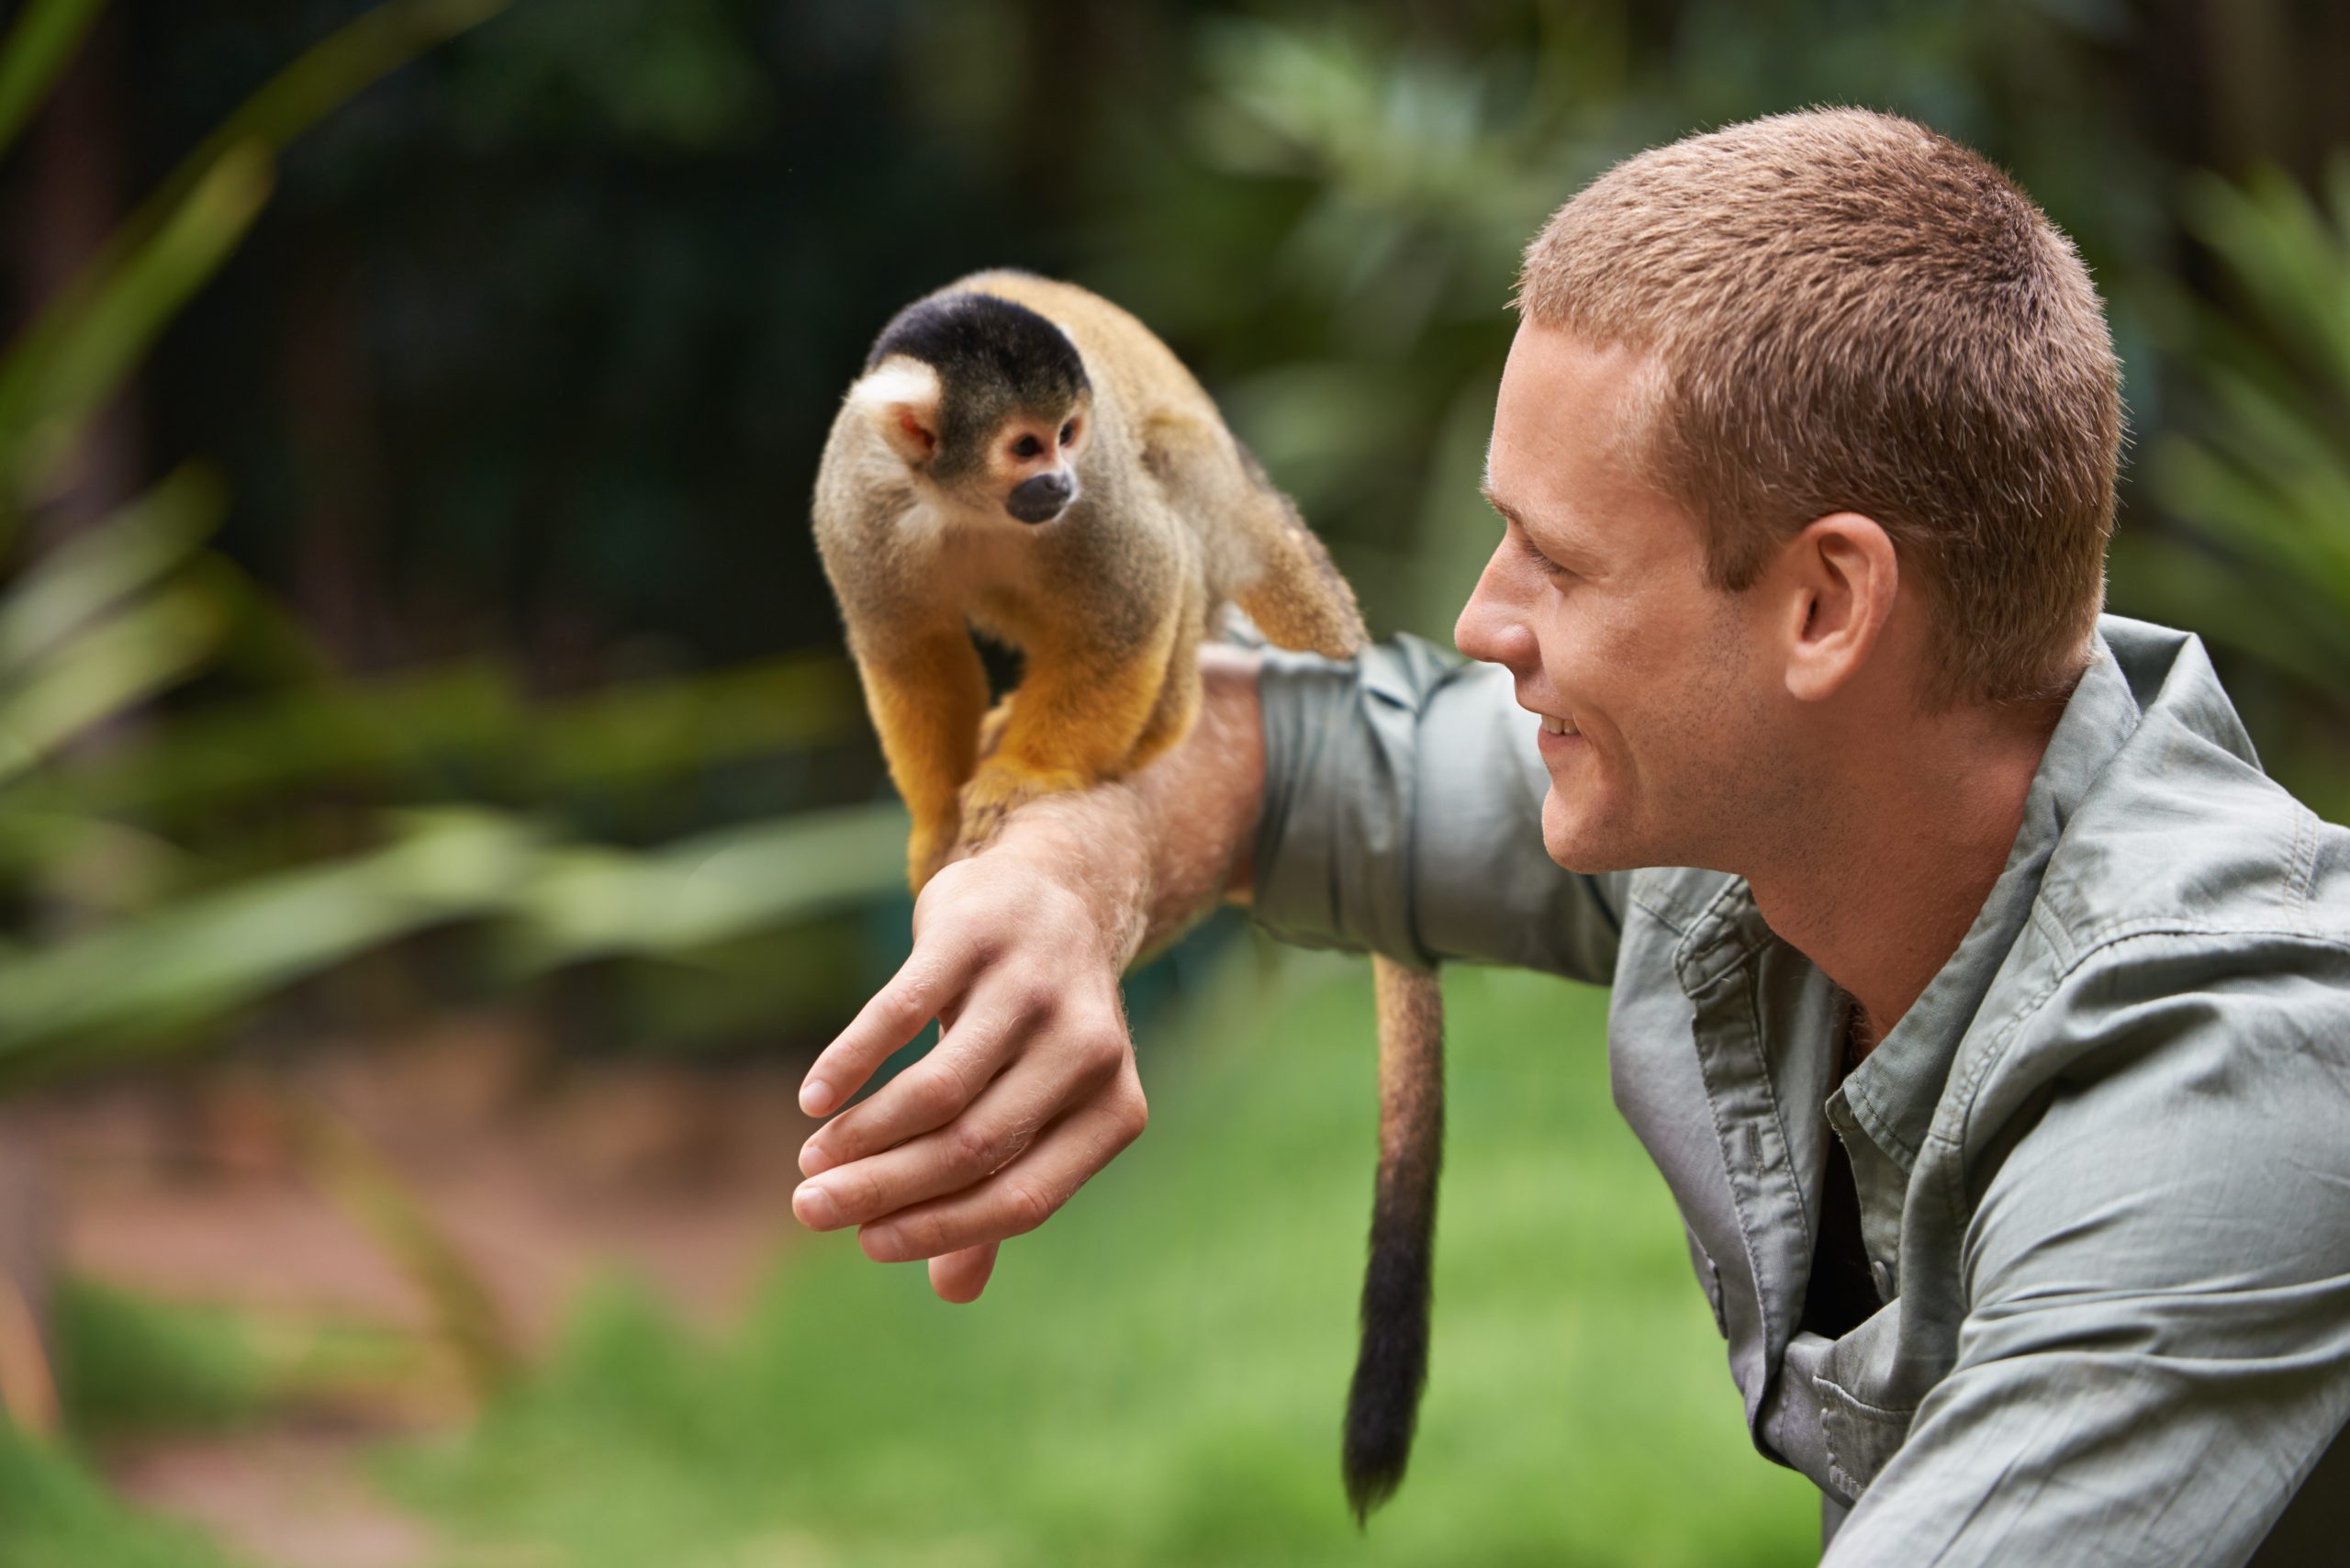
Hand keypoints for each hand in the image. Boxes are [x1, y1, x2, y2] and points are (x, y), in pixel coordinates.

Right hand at [791, 840, 1147, 1302]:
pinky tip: (814, 1097)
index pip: (1023, 1198)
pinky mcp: (978, 935)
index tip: (868, 1243)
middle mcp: (1087, 1050)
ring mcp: (1034, 987)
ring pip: (937, 1091)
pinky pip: (901, 1011)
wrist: (1061, 892)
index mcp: (1114, 1110)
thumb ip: (1000, 1187)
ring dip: (862, 1135)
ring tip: (811, 1159)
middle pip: (971, 1148)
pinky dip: (852, 1061)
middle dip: (882, 1189)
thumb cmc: (1039, 1028)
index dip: (940, 1228)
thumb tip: (953, 1293)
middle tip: (811, 1210)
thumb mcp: (1040, 1106)